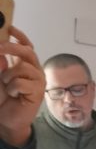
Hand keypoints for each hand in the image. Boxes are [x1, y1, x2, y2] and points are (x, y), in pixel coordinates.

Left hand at [0, 27, 44, 146]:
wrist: (7, 120)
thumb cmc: (3, 100)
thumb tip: (1, 56)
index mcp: (24, 65)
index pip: (26, 46)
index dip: (20, 36)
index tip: (10, 28)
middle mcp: (33, 70)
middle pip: (28, 52)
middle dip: (12, 47)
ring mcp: (37, 81)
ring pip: (23, 68)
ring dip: (8, 76)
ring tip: (6, 86)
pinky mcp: (38, 92)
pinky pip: (22, 83)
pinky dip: (13, 88)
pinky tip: (15, 95)